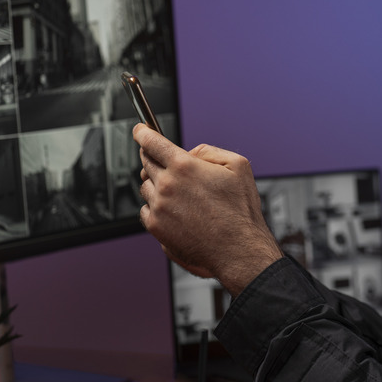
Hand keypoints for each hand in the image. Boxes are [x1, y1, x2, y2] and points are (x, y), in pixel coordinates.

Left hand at [133, 124, 283, 295]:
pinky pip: (145, 210)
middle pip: (146, 163)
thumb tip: (190, 153)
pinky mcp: (156, 227)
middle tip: (165, 163)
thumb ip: (209, 151)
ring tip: (179, 194)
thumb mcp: (238, 165)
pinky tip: (174, 211)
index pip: (152, 142)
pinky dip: (155, 207)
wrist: (238, 249)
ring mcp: (159, 207)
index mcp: (184, 166)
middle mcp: (167, 185)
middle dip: (152, 158)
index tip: (140, 131)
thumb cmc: (240, 211)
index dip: (143, 133)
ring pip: (145, 186)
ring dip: (156, 184)